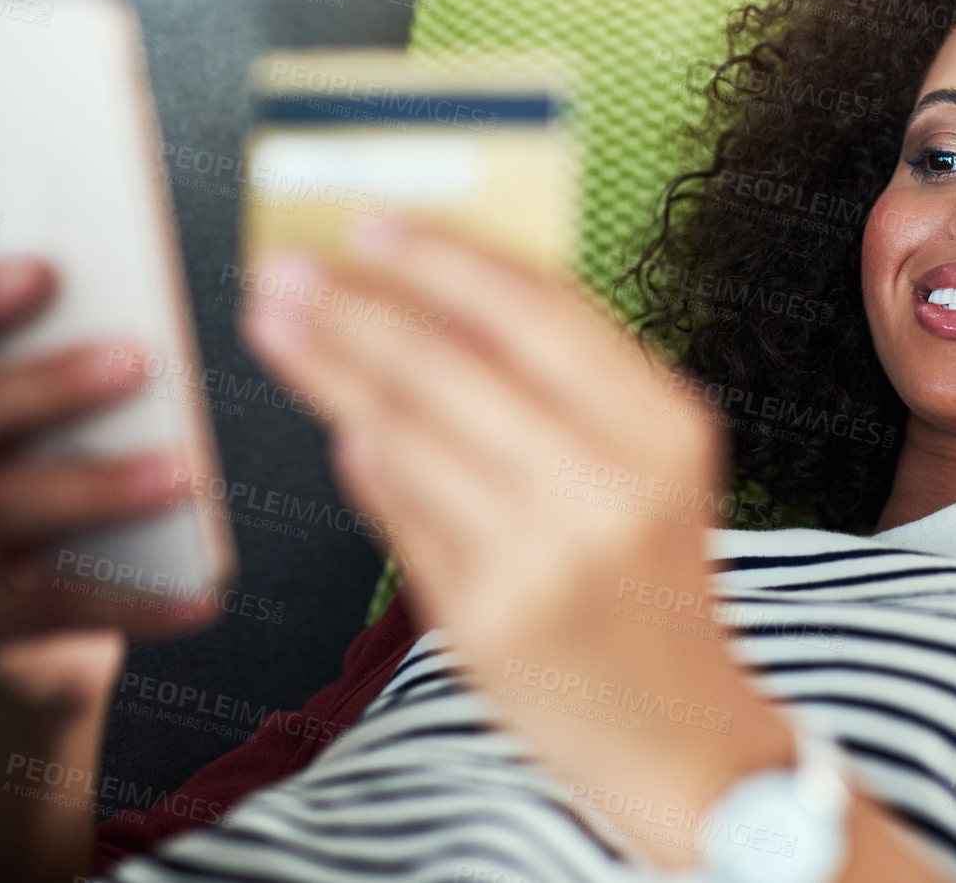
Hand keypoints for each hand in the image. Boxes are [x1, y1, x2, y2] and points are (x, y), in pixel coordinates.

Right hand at [0, 258, 214, 715]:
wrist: (46, 640)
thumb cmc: (77, 504)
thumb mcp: (79, 438)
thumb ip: (94, 382)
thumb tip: (170, 327)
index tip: (44, 269)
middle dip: (51, 384)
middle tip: (140, 360)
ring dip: (97, 487)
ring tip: (183, 476)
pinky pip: (45, 609)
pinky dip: (133, 601)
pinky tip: (198, 597)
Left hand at [239, 216, 794, 868]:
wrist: (679, 733)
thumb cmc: (656, 586)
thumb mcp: (651, 469)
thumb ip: (568, 390)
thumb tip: (434, 313)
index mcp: (665, 427)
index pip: (539, 308)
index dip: (445, 255)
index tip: (373, 222)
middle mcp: (611, 483)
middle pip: (453, 362)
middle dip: (355, 305)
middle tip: (287, 267)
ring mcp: (546, 554)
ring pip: (407, 430)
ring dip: (328, 369)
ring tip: (276, 324)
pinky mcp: (487, 617)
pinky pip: (402, 512)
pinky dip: (364, 462)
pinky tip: (339, 429)